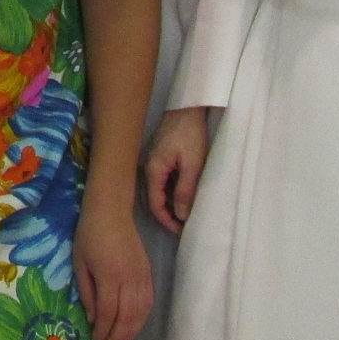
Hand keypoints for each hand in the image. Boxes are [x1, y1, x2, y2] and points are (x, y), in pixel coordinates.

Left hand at [72, 194, 151, 339]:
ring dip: (131, 331)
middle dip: (117, 336)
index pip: (109, 312)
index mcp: (109, 276)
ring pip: (141, 312)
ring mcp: (142, 277)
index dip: (103, 331)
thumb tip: (94, 319)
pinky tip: (134, 325)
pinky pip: (148, 302)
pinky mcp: (148, 273)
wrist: (111, 212)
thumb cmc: (89, 235)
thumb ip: (87, 292)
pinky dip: (142, 317)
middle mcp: (129, 279)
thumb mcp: (79, 263)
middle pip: (127, 317)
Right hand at [144, 106, 209, 233]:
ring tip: (182, 214)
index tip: (181, 230)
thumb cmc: (190, 134)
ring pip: (153, 191)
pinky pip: (157, 181)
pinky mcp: (155, 157)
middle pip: (151, 199)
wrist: (187, 108)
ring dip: (166, 205)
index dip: (166, 221)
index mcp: (153, 170)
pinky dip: (166, 193)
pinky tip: (178, 195)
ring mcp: (149, 161)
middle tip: (182, 226)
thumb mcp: (192, 164)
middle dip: (165, 215)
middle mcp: (146, 168)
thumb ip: (185, 191)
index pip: (154, 204)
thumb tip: (181, 215)